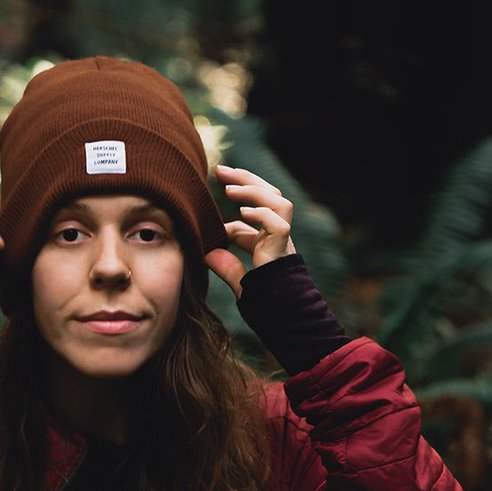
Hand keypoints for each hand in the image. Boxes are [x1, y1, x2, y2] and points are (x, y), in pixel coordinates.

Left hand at [205, 165, 296, 297]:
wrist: (284, 320)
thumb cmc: (265, 304)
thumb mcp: (240, 282)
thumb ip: (227, 267)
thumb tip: (207, 254)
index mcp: (270, 240)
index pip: (258, 207)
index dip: (240, 194)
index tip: (217, 183)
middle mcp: (280, 236)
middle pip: (270, 196)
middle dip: (246, 180)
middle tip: (221, 170)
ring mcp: (284, 241)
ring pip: (278, 202)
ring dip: (254, 191)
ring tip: (230, 189)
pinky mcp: (284, 249)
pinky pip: (278, 222)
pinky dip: (260, 214)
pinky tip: (242, 213)